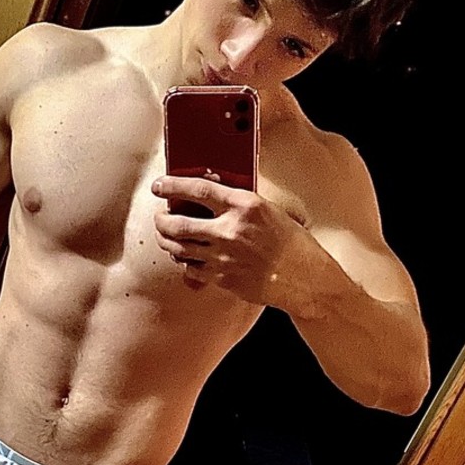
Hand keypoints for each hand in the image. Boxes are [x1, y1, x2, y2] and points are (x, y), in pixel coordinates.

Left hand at [151, 177, 298, 303]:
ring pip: (179, 249)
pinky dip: (184, 262)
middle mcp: (230, 230)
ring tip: (165, 236)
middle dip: (161, 220)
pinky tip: (185, 257)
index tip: (160, 186)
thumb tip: (208, 196)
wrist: (304, 278)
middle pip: (178, 224)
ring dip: (166, 241)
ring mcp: (224, 256)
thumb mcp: (269, 210)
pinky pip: (191, 269)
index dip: (172, 186)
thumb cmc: (291, 242)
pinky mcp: (223, 278)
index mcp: (245, 205)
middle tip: (159, 217)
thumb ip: (238, 203)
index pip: (198, 190)